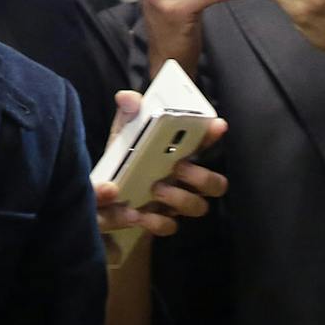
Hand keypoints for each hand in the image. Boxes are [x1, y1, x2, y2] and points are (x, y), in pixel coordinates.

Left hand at [95, 95, 227, 240]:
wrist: (107, 196)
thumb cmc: (125, 159)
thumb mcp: (123, 134)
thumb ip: (128, 114)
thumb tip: (128, 98)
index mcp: (179, 154)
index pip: (204, 143)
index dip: (213, 134)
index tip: (216, 125)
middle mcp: (185, 180)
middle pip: (215, 183)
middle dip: (202, 176)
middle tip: (179, 166)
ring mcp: (176, 203)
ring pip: (198, 206)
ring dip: (180, 197)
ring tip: (156, 189)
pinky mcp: (160, 222)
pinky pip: (169, 227)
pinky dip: (156, 221)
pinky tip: (142, 214)